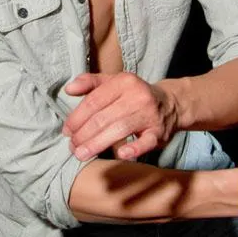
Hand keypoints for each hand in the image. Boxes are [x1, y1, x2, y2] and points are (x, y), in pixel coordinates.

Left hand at [62, 72, 178, 160]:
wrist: (170, 103)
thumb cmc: (134, 95)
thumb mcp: (114, 82)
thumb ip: (90, 82)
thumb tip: (68, 89)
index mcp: (124, 82)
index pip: (94, 101)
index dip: (77, 118)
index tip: (67, 131)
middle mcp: (137, 96)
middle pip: (103, 118)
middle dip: (83, 134)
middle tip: (72, 147)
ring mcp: (149, 114)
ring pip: (119, 130)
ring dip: (97, 144)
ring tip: (82, 154)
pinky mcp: (159, 132)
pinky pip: (146, 141)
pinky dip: (134, 148)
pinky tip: (120, 154)